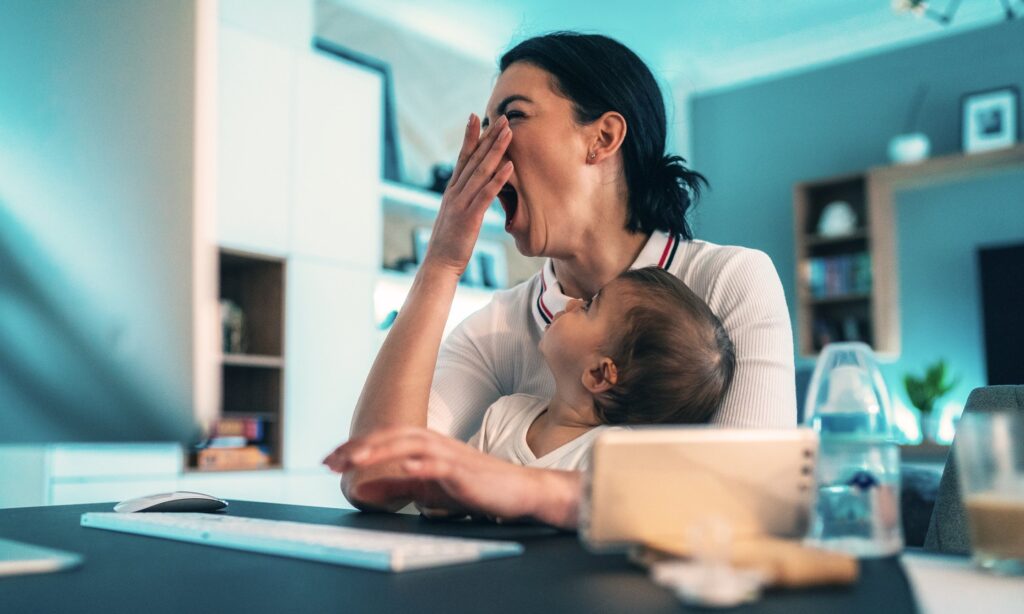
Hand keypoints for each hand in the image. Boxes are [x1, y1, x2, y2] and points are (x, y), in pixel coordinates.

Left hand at [323, 427, 581, 527]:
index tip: (330, 459)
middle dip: (360, 446)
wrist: (518, 491)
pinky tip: (404, 468)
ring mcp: (451, 456)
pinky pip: (440, 465)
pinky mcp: (465, 472)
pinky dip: (420, 465)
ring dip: (381, 450)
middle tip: (332, 460)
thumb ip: (396, 486)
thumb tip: (361, 490)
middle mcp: (436, 443)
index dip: (356, 446)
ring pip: (411, 445)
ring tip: (356, 459)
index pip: (385, 438)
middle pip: (393, 435)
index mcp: (425, 444)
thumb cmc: (473, 488)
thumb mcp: (427, 488)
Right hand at [423, 114, 513, 276]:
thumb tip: (474, 192)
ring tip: (509, 133)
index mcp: (452, 191)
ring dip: (496, 150)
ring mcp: (461, 203)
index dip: (471, 137)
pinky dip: (498, 179)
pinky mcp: (470, 216)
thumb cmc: (451, 243)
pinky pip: (486, 194)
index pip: (463, 158)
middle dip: (488, 136)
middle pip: (473, 158)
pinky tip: (509, 165)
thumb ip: (465, 200)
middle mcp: (455, 192)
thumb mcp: (457, 216)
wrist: (440, 264)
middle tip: (501, 117)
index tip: (478, 117)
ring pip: (481, 171)